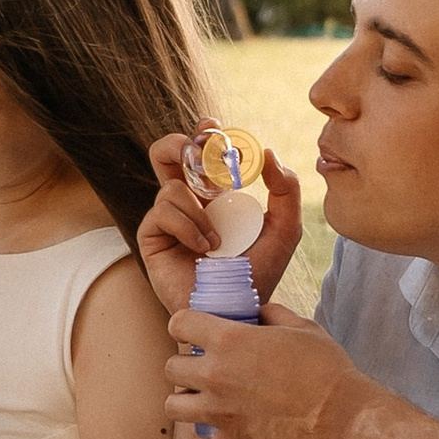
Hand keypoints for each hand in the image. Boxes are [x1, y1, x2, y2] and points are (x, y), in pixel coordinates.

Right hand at [137, 136, 305, 316]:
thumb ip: (286, 191)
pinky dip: (187, 228)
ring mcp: (167, 219)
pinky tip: (202, 250)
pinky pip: (162, 212)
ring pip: (171, 186)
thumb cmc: (258, 275)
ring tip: (217, 242)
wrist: (234, 309)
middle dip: (180, 145)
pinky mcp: (151, 237)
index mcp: (215, 195)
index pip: (201, 153)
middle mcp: (187, 202)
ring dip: (199, 211)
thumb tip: (268, 153)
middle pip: (167, 153)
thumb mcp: (284, 230)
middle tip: (200, 152)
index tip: (214, 128)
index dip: (202, 134)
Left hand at [163, 297, 360, 438]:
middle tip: (205, 370)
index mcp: (229, 340)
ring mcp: (219, 413)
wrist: (343, 420)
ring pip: (173, 406)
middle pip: (170, 367)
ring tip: (208, 402)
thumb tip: (258, 313)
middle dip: (185, 366)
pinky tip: (234, 432)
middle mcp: (215, 375)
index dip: (185, 326)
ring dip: (188, 402)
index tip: (195, 333)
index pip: (179, 323)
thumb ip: (272, 315)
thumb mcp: (303, 327)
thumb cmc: (327, 369)